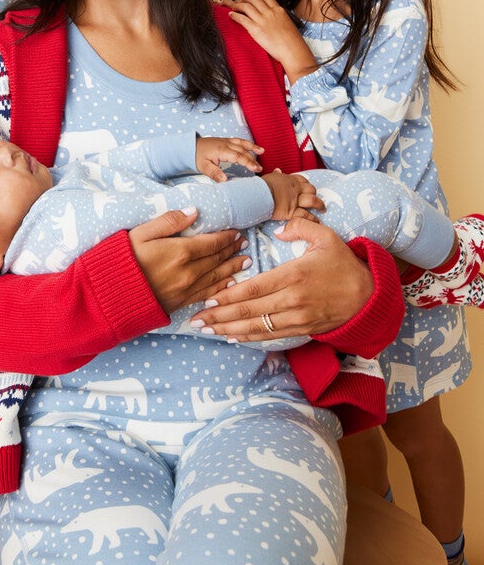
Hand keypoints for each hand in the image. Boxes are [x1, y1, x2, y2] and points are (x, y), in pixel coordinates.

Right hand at [129, 208, 246, 314]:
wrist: (109, 295)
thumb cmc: (122, 259)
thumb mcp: (141, 232)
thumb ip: (169, 221)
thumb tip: (194, 212)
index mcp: (181, 251)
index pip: (212, 242)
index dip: (226, 237)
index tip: (236, 231)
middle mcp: (189, 272)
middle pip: (217, 259)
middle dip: (232, 250)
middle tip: (244, 243)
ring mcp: (186, 289)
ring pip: (217, 277)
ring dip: (233, 268)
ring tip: (246, 261)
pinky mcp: (180, 302)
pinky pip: (207, 293)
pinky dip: (221, 287)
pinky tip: (229, 284)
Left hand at [190, 218, 373, 339]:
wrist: (368, 296)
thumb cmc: (343, 264)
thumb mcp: (325, 237)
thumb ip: (299, 227)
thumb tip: (279, 228)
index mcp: (294, 275)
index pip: (255, 287)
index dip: (229, 295)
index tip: (208, 298)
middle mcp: (293, 299)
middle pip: (250, 310)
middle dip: (220, 316)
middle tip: (196, 320)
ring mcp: (297, 317)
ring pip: (257, 326)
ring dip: (229, 329)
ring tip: (206, 330)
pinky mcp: (302, 329)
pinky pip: (271, 335)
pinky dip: (249, 337)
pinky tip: (232, 336)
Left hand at [196, 135, 263, 180]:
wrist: (189, 146)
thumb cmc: (196, 156)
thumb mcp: (203, 166)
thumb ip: (214, 173)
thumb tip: (225, 181)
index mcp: (222, 150)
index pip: (238, 156)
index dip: (248, 162)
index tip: (256, 169)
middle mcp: (226, 144)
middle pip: (242, 151)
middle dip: (252, 159)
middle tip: (260, 169)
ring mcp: (226, 141)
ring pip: (242, 143)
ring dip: (252, 147)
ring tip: (262, 151)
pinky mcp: (225, 141)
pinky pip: (239, 141)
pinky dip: (247, 143)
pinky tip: (253, 147)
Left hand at [227, 0, 317, 82]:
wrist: (293, 51)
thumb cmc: (293, 42)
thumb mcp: (288, 24)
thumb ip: (280, 19)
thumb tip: (276, 21)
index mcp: (279, 10)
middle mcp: (270, 12)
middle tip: (239, 0)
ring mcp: (262, 20)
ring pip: (245, 6)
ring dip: (236, 4)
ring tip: (232, 6)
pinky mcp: (255, 29)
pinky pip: (241, 18)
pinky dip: (234, 15)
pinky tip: (230, 15)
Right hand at [261, 169, 323, 219]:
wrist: (257, 194)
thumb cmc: (261, 186)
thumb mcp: (270, 177)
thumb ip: (276, 175)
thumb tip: (278, 171)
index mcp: (290, 180)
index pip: (303, 180)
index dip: (307, 185)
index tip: (307, 189)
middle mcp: (295, 189)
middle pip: (311, 190)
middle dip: (315, 194)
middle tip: (317, 200)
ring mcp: (295, 201)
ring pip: (312, 201)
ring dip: (320, 205)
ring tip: (322, 210)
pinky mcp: (291, 212)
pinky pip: (306, 215)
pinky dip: (312, 219)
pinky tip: (316, 221)